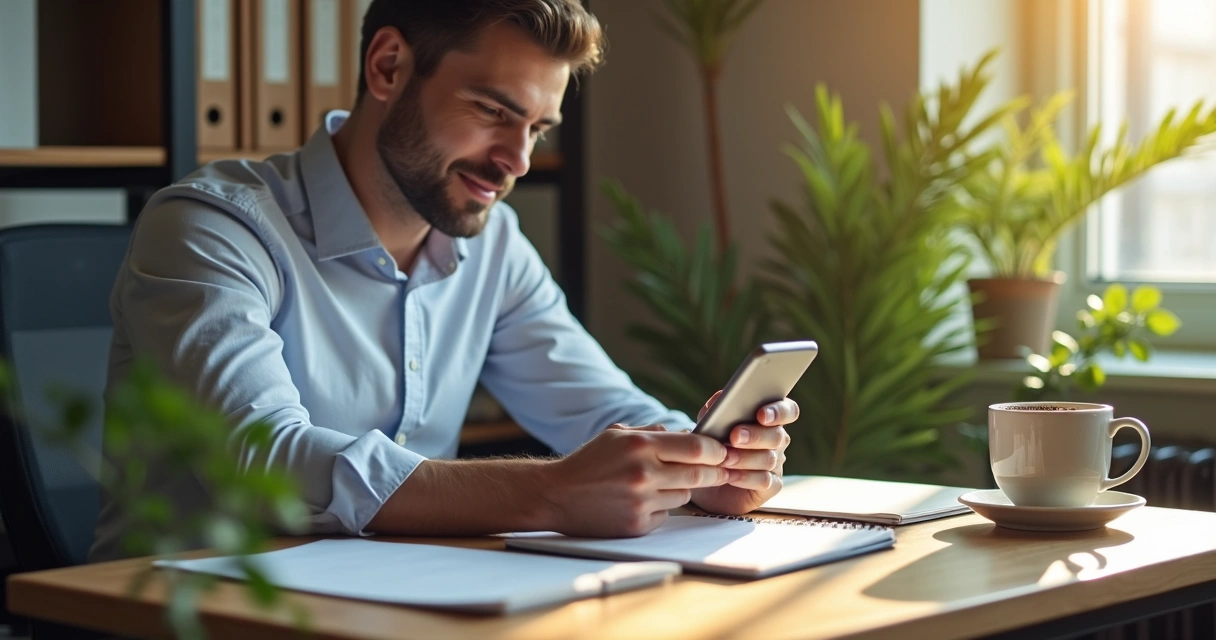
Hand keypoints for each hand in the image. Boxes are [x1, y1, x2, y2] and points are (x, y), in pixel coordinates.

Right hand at [540, 425, 730, 536]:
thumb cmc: (589, 462)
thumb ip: (653, 432)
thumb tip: (689, 434)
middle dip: (716, 472)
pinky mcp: (637, 524)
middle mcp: (643, 473)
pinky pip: (666, 514)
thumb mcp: (617, 434)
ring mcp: (641, 501)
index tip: (722, 451)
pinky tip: (642, 500)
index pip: (696, 447)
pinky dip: (662, 507)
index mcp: (639, 446)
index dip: (716, 450)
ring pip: (685, 495)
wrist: (557, 495)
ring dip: (684, 488)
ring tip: (666, 482)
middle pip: (699, 474)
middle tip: (724, 469)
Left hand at [690, 392, 797, 514]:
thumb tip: (722, 397)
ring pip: (769, 459)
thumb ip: (716, 411)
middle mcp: (776, 440)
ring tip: (724, 458)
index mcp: (768, 418)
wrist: (703, 479)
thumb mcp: (708, 426)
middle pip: (777, 435)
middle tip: (734, 437)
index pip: (787, 410)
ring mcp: (776, 464)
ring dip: (745, 457)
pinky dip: (746, 478)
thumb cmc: (710, 446)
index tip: (762, 415)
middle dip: (755, 435)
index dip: (779, 411)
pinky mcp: (770, 486)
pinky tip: (730, 476)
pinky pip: (765, 481)